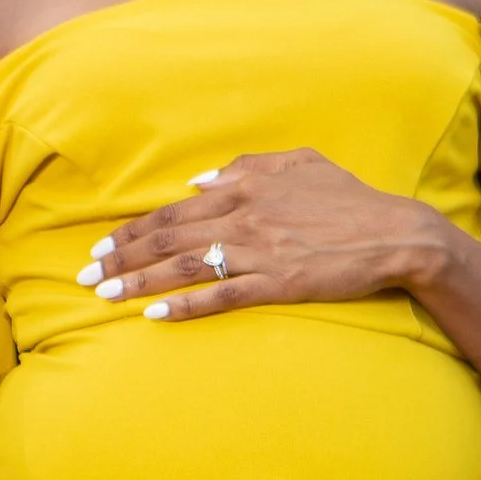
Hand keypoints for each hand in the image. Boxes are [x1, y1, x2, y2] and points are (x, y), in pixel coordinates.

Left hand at [83, 149, 457, 318]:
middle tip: (85, 276)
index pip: (174, 210)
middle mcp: (244, 216)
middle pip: (168, 238)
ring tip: (105, 296)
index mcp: (246, 186)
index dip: (134, 230)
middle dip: (121, 258)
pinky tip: (155, 316)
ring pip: (185, 266)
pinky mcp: (277, 283)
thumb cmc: (348, 199)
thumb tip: (197, 181)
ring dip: (139, 282)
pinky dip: (185, 306)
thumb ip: (247, 166)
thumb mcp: (300, 163)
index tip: (103, 246)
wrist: (395, 233)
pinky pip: (221, 296)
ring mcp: (260, 251)